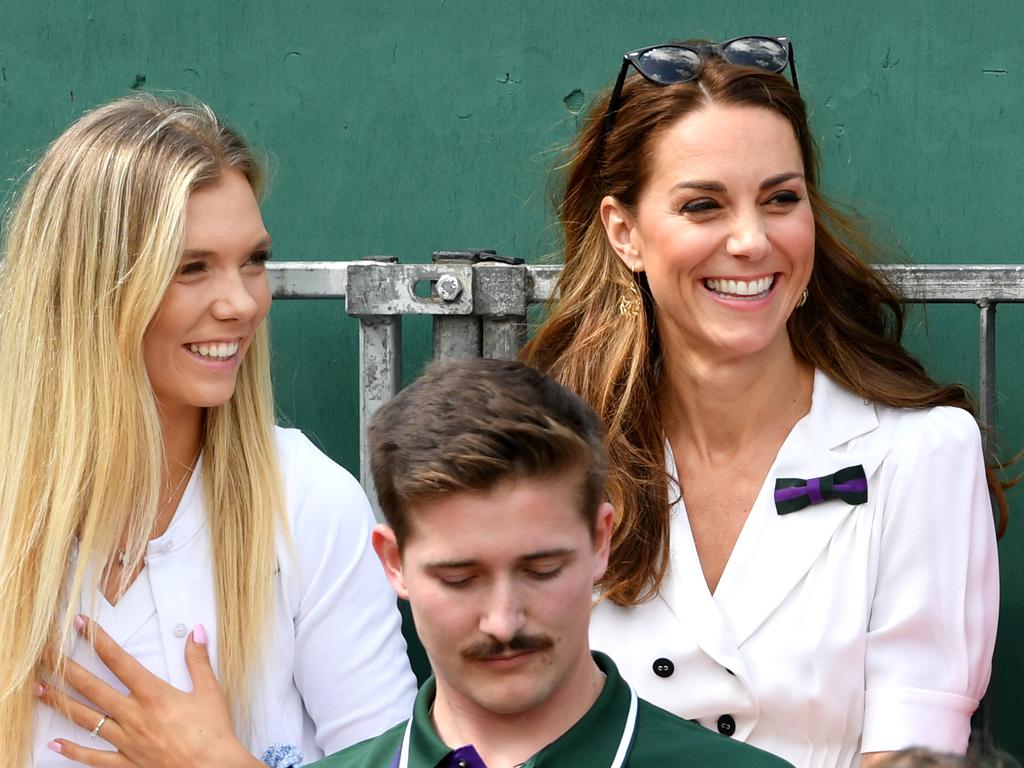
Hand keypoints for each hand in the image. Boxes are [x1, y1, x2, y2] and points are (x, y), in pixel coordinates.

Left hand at [40, 616, 261, 767]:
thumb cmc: (213, 732)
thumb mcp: (210, 691)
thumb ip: (199, 660)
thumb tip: (197, 631)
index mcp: (153, 695)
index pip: (119, 661)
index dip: (98, 641)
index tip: (81, 625)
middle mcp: (134, 716)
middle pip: (92, 689)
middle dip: (67, 669)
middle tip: (46, 655)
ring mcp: (127, 741)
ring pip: (86, 720)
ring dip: (61, 704)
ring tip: (40, 690)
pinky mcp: (127, 763)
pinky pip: (94, 757)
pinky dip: (73, 751)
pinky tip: (55, 745)